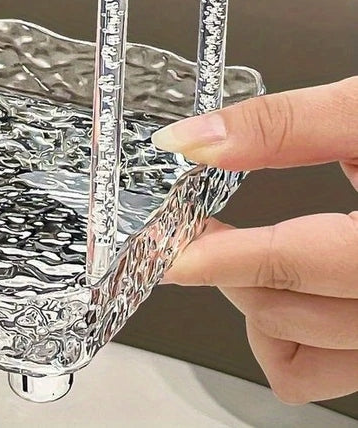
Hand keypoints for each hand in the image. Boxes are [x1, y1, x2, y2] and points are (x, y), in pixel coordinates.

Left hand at [154, 77, 357, 403]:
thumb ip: (281, 124)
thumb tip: (193, 140)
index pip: (299, 263)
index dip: (222, 258)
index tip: (168, 248)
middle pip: (290, 314)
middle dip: (231, 268)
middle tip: (201, 222)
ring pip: (306, 358)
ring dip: (258, 306)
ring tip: (243, 251)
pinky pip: (329, 373)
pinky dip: (292, 339)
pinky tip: (284, 288)